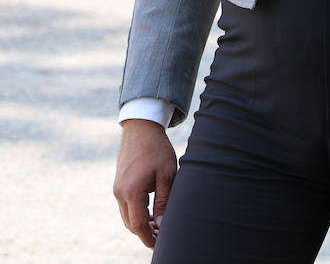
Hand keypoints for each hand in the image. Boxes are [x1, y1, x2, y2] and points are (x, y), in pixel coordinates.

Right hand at [113, 118, 176, 248]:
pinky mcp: (118, 185)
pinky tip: (152, 213)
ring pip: (127, 216)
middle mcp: (120, 193)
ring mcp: (117, 189)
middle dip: (145, 233)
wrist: (140, 129)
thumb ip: (165, 200)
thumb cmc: (157, 150)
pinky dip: (137, 213)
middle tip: (162, 237)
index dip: (148, 238)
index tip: (158, 245)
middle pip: (130, 223)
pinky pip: (126, 206)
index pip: (138, 225)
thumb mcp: (167, 175)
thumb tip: (162, 224)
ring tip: (159, 226)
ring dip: (141, 223)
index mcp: (132, 191)